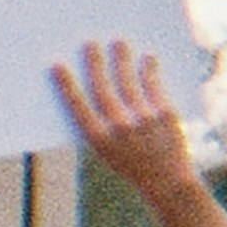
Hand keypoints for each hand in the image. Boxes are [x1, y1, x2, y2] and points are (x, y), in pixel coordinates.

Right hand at [55, 40, 197, 204]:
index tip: (57, 65)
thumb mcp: (107, 152)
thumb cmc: (132, 165)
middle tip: (89, 43)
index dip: (66, 84)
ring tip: (118, 42)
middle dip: (94, 64)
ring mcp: (144, 121)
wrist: (168, 184)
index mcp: (99, 140)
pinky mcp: (165, 115)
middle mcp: (120, 129)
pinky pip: (154, 86)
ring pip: (129, 82)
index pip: (78, 106)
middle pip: (103, 89)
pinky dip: (150, 70)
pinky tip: (148, 57)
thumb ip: (99, 125)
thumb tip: (94, 86)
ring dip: (122, 60)